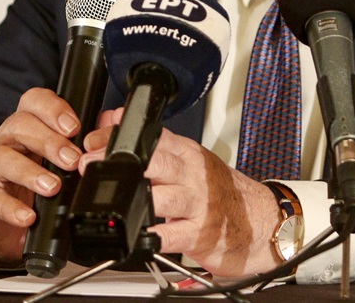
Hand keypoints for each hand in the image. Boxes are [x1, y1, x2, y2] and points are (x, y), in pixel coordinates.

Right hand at [0, 88, 84, 265]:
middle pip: (19, 125)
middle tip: (72, 159)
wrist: (4, 225)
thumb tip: (110, 122)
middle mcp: (5, 141)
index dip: (53, 108)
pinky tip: (28, 215)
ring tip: (52, 187)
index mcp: (26, 126)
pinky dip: (10, 207)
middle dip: (49, 141)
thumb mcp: (59, 160)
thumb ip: (86, 140)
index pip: (34, 102)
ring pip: (2, 157)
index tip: (74, 127)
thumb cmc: (33, 184)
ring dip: (30, 172)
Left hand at [82, 110, 281, 276]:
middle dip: (122, 161)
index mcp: (188, 154)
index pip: (153, 137)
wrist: (263, 221)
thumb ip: (151, 144)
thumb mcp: (189, 161)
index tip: (93, 140)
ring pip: (166, 196)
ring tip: (111, 200)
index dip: (120, 136)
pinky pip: (175, 234)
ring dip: (137, 196)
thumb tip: (114, 119)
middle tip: (91, 163)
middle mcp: (193, 175)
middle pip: (158, 161)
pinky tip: (140, 236)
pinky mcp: (201, 234)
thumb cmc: (223, 192)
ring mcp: (198, 204)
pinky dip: (156, 236)